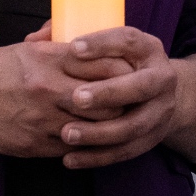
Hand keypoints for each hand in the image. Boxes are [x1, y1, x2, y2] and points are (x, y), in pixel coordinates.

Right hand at [0, 37, 130, 158]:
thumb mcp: (25, 48)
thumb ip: (57, 44)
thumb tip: (82, 34)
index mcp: (48, 60)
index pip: (105, 66)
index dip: (124, 73)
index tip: (130, 74)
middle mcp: (48, 89)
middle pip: (108, 101)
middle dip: (122, 103)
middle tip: (129, 102)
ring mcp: (42, 119)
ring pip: (94, 129)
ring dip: (106, 127)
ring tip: (112, 123)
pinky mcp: (35, 144)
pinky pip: (73, 148)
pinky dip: (84, 144)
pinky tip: (87, 138)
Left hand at [46, 26, 185, 168]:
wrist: (155, 92)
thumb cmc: (116, 62)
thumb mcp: (103, 45)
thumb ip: (69, 37)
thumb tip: (34, 40)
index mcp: (146, 48)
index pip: (128, 41)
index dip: (102, 44)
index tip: (73, 49)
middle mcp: (161, 78)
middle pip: (140, 86)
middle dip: (108, 93)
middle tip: (76, 97)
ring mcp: (160, 111)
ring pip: (132, 126)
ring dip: (100, 132)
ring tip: (67, 134)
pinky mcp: (152, 138)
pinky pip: (125, 151)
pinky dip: (98, 157)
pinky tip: (70, 158)